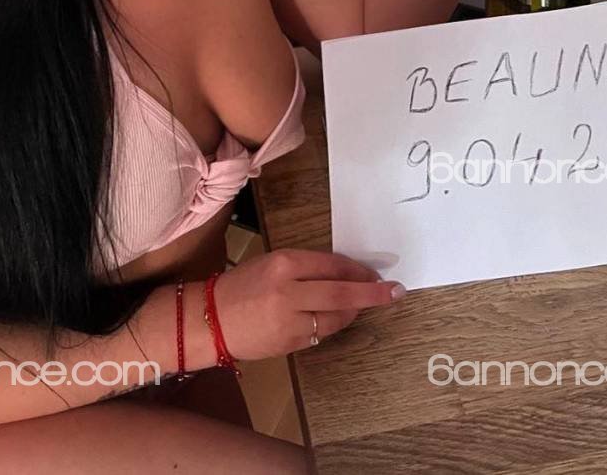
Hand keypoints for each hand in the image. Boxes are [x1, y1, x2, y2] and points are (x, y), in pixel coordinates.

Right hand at [211, 249, 402, 360]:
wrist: (212, 320)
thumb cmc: (243, 284)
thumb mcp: (273, 263)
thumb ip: (306, 266)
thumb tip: (345, 272)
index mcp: (284, 263)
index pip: (332, 265)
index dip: (358, 270)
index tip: (378, 274)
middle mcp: (289, 291)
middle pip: (341, 292)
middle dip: (372, 293)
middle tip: (394, 291)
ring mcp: (290, 321)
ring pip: (336, 316)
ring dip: (355, 309)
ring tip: (365, 302)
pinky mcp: (291, 344)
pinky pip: (322, 332)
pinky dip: (334, 323)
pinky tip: (338, 315)